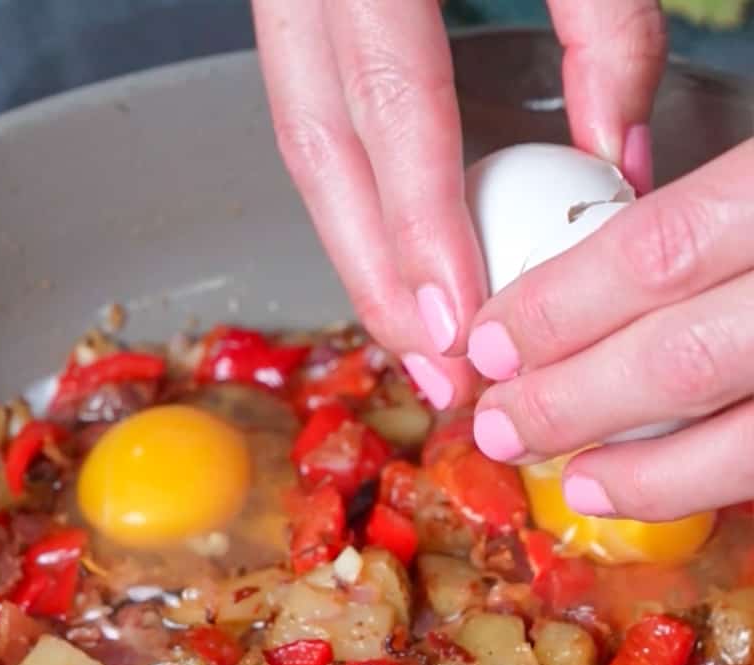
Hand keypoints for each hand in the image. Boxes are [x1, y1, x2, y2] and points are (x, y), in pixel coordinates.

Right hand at [253, 0, 665, 410]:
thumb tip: (618, 161)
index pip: (387, 104)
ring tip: (413, 342)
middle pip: (320, 151)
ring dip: (357, 256)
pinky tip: (399, 260)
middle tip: (433, 372)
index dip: (419, 225)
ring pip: (304, 146)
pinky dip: (359, 201)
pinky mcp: (302, 9)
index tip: (455, 322)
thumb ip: (602, 22)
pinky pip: (315, 118)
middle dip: (375, 276)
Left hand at [466, 140, 753, 520]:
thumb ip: (697, 206)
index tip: (488, 342)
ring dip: (640, 472)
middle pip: (680, 358)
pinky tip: (640, 493)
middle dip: (571, 401)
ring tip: (571, 482)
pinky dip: (699, 486)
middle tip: (501, 425)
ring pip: (739, 436)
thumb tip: (584, 254)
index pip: (656, 252)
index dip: (556, 309)